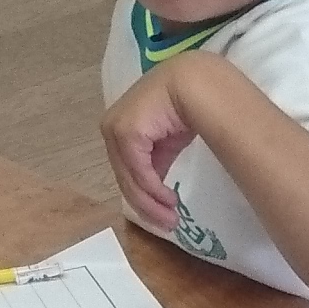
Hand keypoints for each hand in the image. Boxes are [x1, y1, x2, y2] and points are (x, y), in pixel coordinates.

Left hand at [99, 56, 220, 230]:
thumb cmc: (187, 105)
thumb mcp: (168, 141)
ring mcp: (115, 129)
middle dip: (146, 204)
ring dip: (150, 202)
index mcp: (120, 125)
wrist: (196, 84)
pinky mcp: (125, 132)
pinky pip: (138, 171)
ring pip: (129, 177)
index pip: (126, 166)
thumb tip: (155, 190)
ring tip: (170, 218)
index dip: (142, 192)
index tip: (161, 212)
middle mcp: (112, 126)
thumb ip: (157, 161)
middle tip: (167, 223)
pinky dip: (153, 190)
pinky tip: (169, 201)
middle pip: (125, 175)